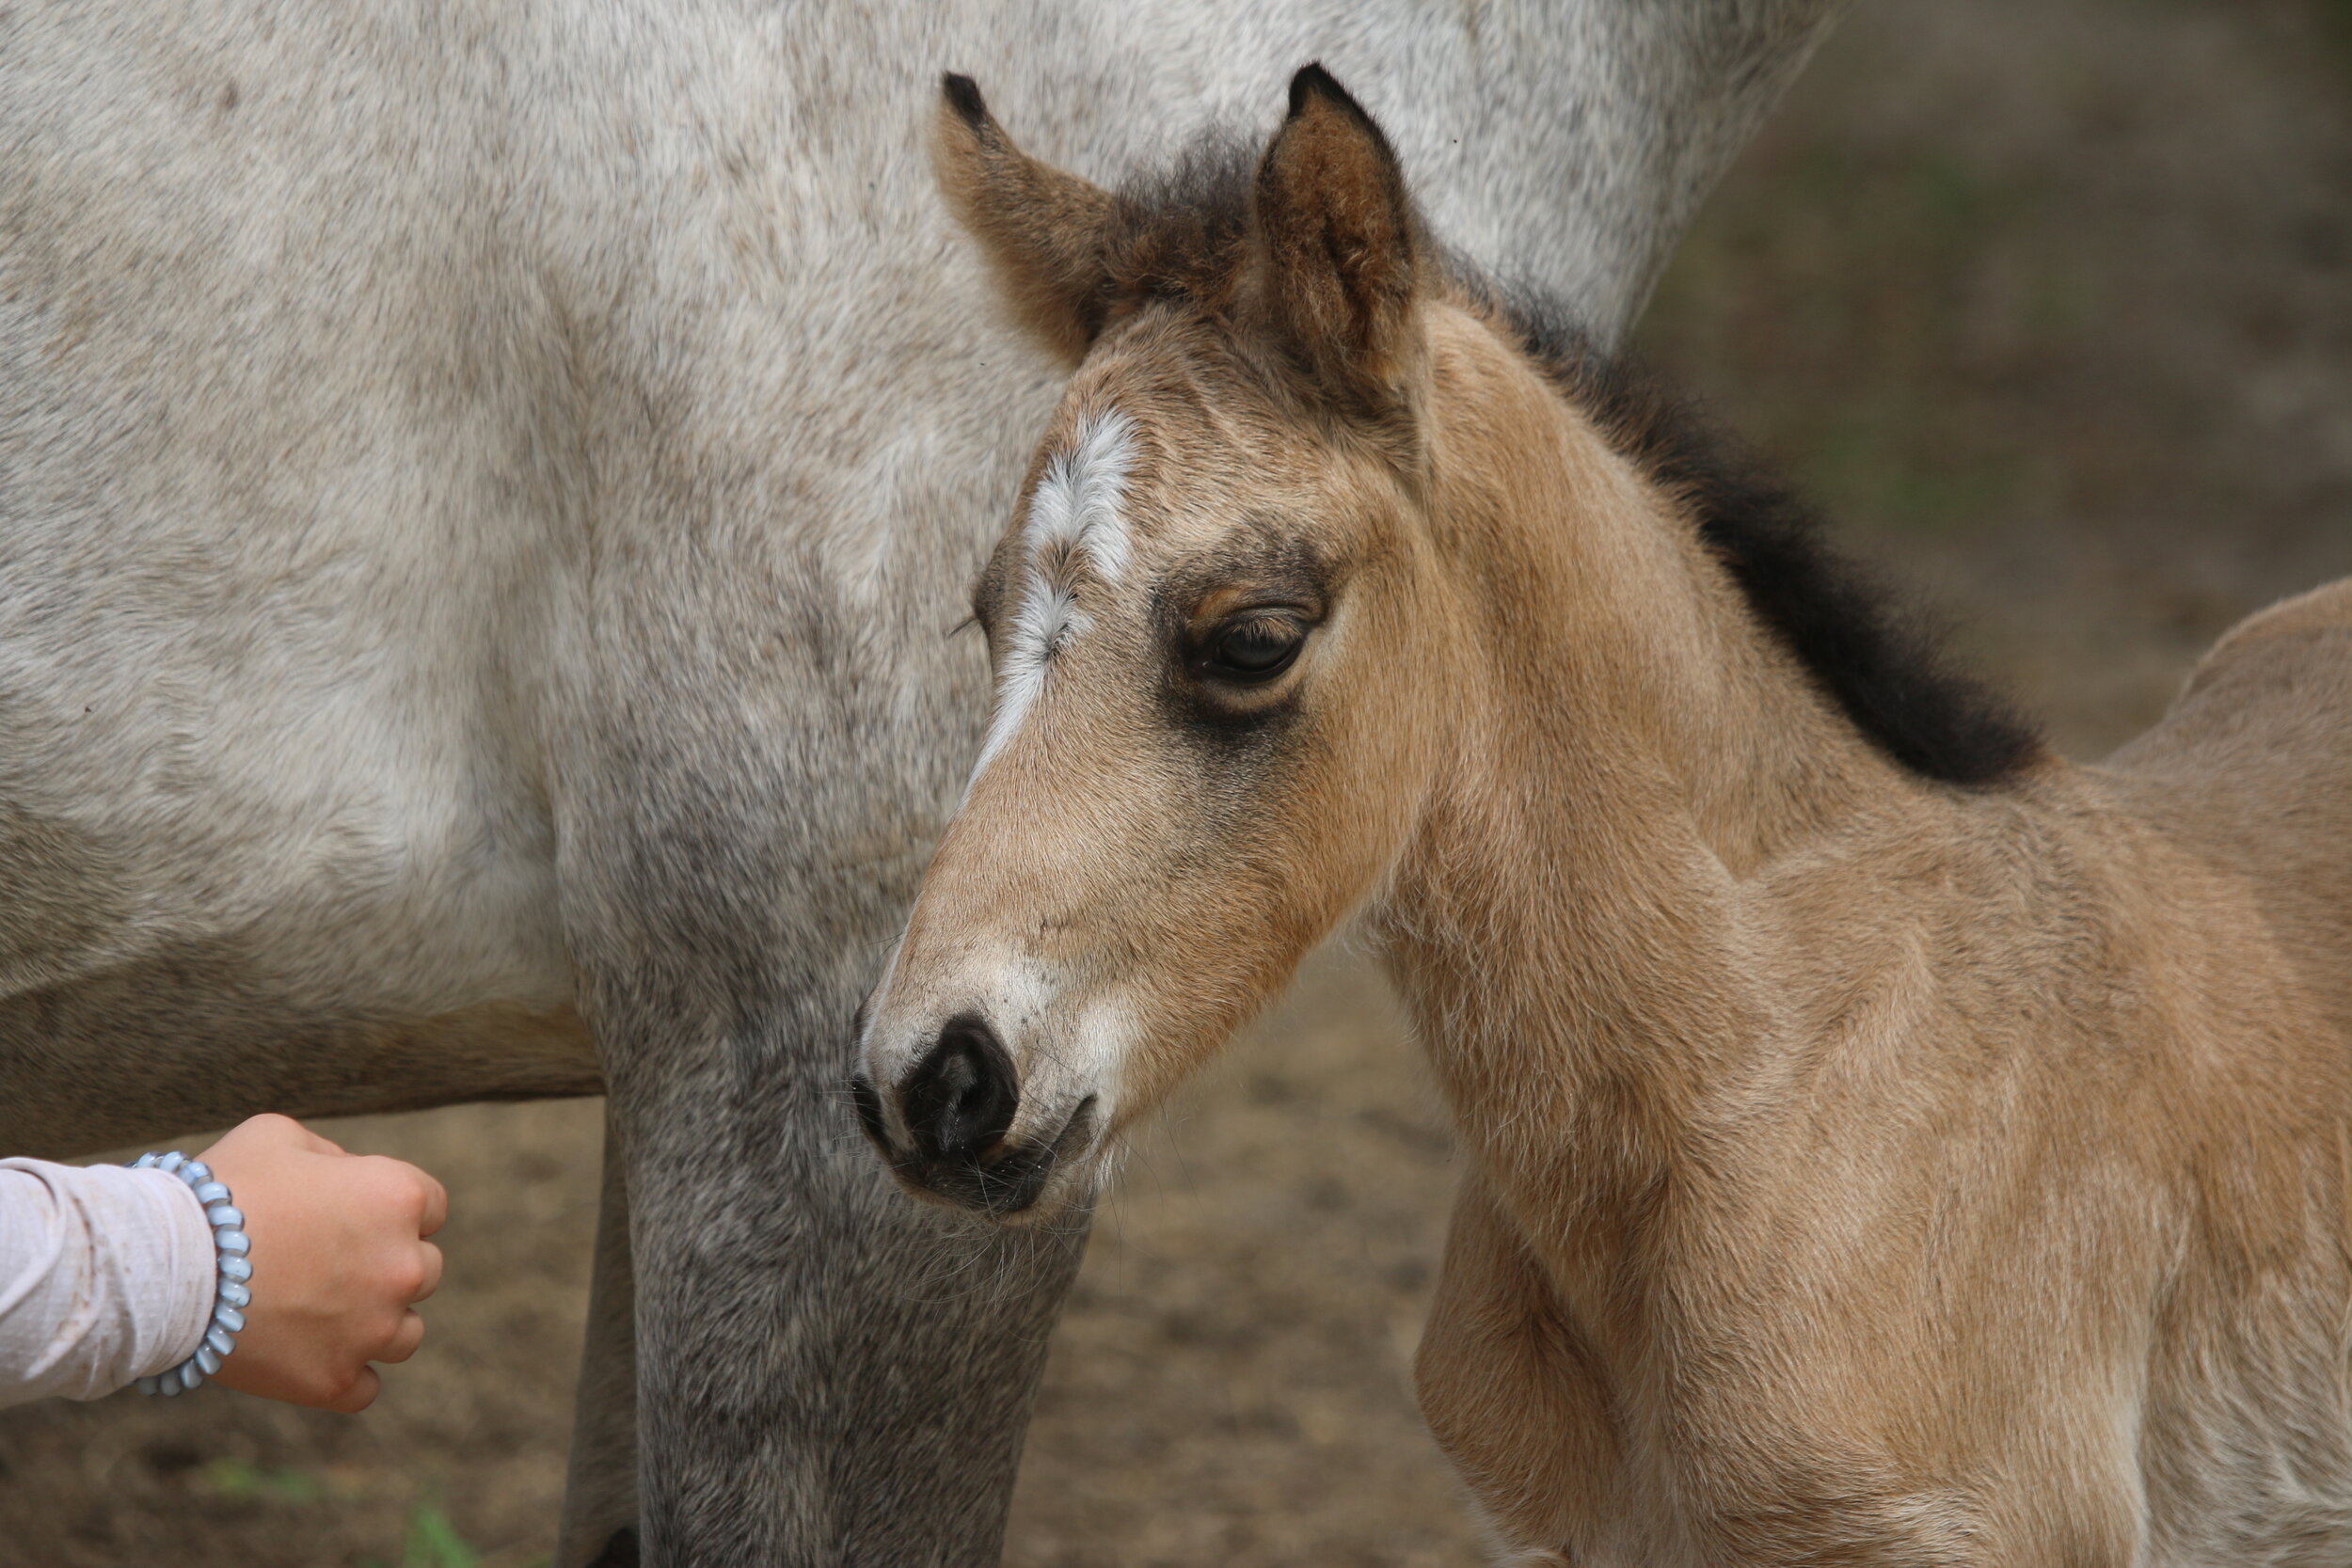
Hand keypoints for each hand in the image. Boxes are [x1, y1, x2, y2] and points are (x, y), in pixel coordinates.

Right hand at [193, 1114, 447, 1411]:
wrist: (161, 1267)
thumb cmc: (217, 1194)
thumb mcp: (279, 1138)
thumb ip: (332, 1157)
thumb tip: (348, 1177)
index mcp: (398, 1197)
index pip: (431, 1207)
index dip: (390, 1211)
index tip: (352, 1220)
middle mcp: (403, 1265)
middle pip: (424, 1270)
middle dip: (385, 1266)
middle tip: (327, 1268)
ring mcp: (373, 1329)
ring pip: (406, 1333)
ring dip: (374, 1324)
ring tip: (319, 1316)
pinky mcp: (335, 1381)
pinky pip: (364, 1387)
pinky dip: (341, 1375)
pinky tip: (308, 1357)